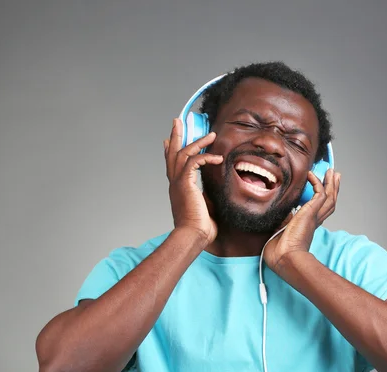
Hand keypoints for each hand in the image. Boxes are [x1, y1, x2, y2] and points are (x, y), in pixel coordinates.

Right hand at [164, 118, 223, 244]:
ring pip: (183, 153)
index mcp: (178, 189)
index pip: (171, 165)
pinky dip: (206, 157)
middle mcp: (175, 183)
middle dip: (176, 135)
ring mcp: (178, 182)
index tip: (168, 140)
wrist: (193, 236)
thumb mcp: (204, 207)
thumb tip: (212, 191)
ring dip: (197, 141)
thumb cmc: (199, 228)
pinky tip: (218, 158)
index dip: (170, 151)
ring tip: (211, 135)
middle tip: (177, 121)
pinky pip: (194, 162)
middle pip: (172, 153)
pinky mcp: (185, 183)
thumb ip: (205, 195)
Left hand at [263, 169, 340, 272]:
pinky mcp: (311, 212)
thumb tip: (276, 212)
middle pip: (329, 202)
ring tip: (332, 172)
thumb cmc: (279, 252)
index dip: (321, 200)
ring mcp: (314, 216)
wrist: (284, 257)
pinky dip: (317, 182)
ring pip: (329, 196)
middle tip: (335, 176)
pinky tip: (311, 174)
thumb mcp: (277, 232)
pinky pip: (319, 193)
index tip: (320, 189)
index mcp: (307, 227)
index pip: (318, 210)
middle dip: (333, 188)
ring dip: (331, 183)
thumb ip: (279, 221)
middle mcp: (314, 221)